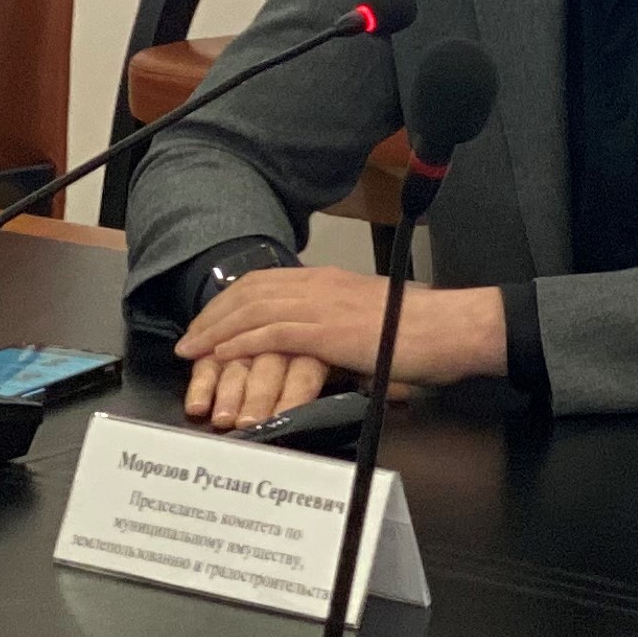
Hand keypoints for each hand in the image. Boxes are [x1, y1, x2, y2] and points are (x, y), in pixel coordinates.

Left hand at [174, 268, 507, 427]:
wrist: (449, 328)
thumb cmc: (419, 333)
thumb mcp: (368, 324)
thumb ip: (337, 332)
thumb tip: (316, 352)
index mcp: (328, 281)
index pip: (265, 283)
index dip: (230, 301)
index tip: (209, 321)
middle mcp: (319, 285)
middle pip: (250, 291)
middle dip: (213, 314)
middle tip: (188, 338)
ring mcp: (322, 305)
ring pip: (254, 309)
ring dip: (217, 330)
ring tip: (193, 350)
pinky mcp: (327, 331)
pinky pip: (272, 333)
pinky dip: (241, 343)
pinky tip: (223, 355)